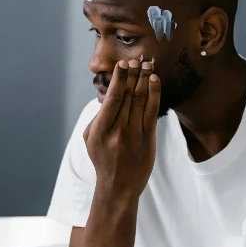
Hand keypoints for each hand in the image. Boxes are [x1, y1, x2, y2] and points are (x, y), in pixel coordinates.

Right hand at [84, 59, 159, 198]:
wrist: (118, 187)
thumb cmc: (102, 159)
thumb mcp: (90, 139)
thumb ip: (99, 116)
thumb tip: (110, 94)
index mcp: (99, 130)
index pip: (112, 99)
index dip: (119, 79)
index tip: (123, 65)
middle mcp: (117, 132)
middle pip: (128, 96)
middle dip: (133, 75)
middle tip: (138, 59)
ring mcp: (134, 136)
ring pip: (141, 101)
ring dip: (145, 79)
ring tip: (147, 64)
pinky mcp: (147, 139)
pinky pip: (152, 112)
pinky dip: (154, 94)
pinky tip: (155, 80)